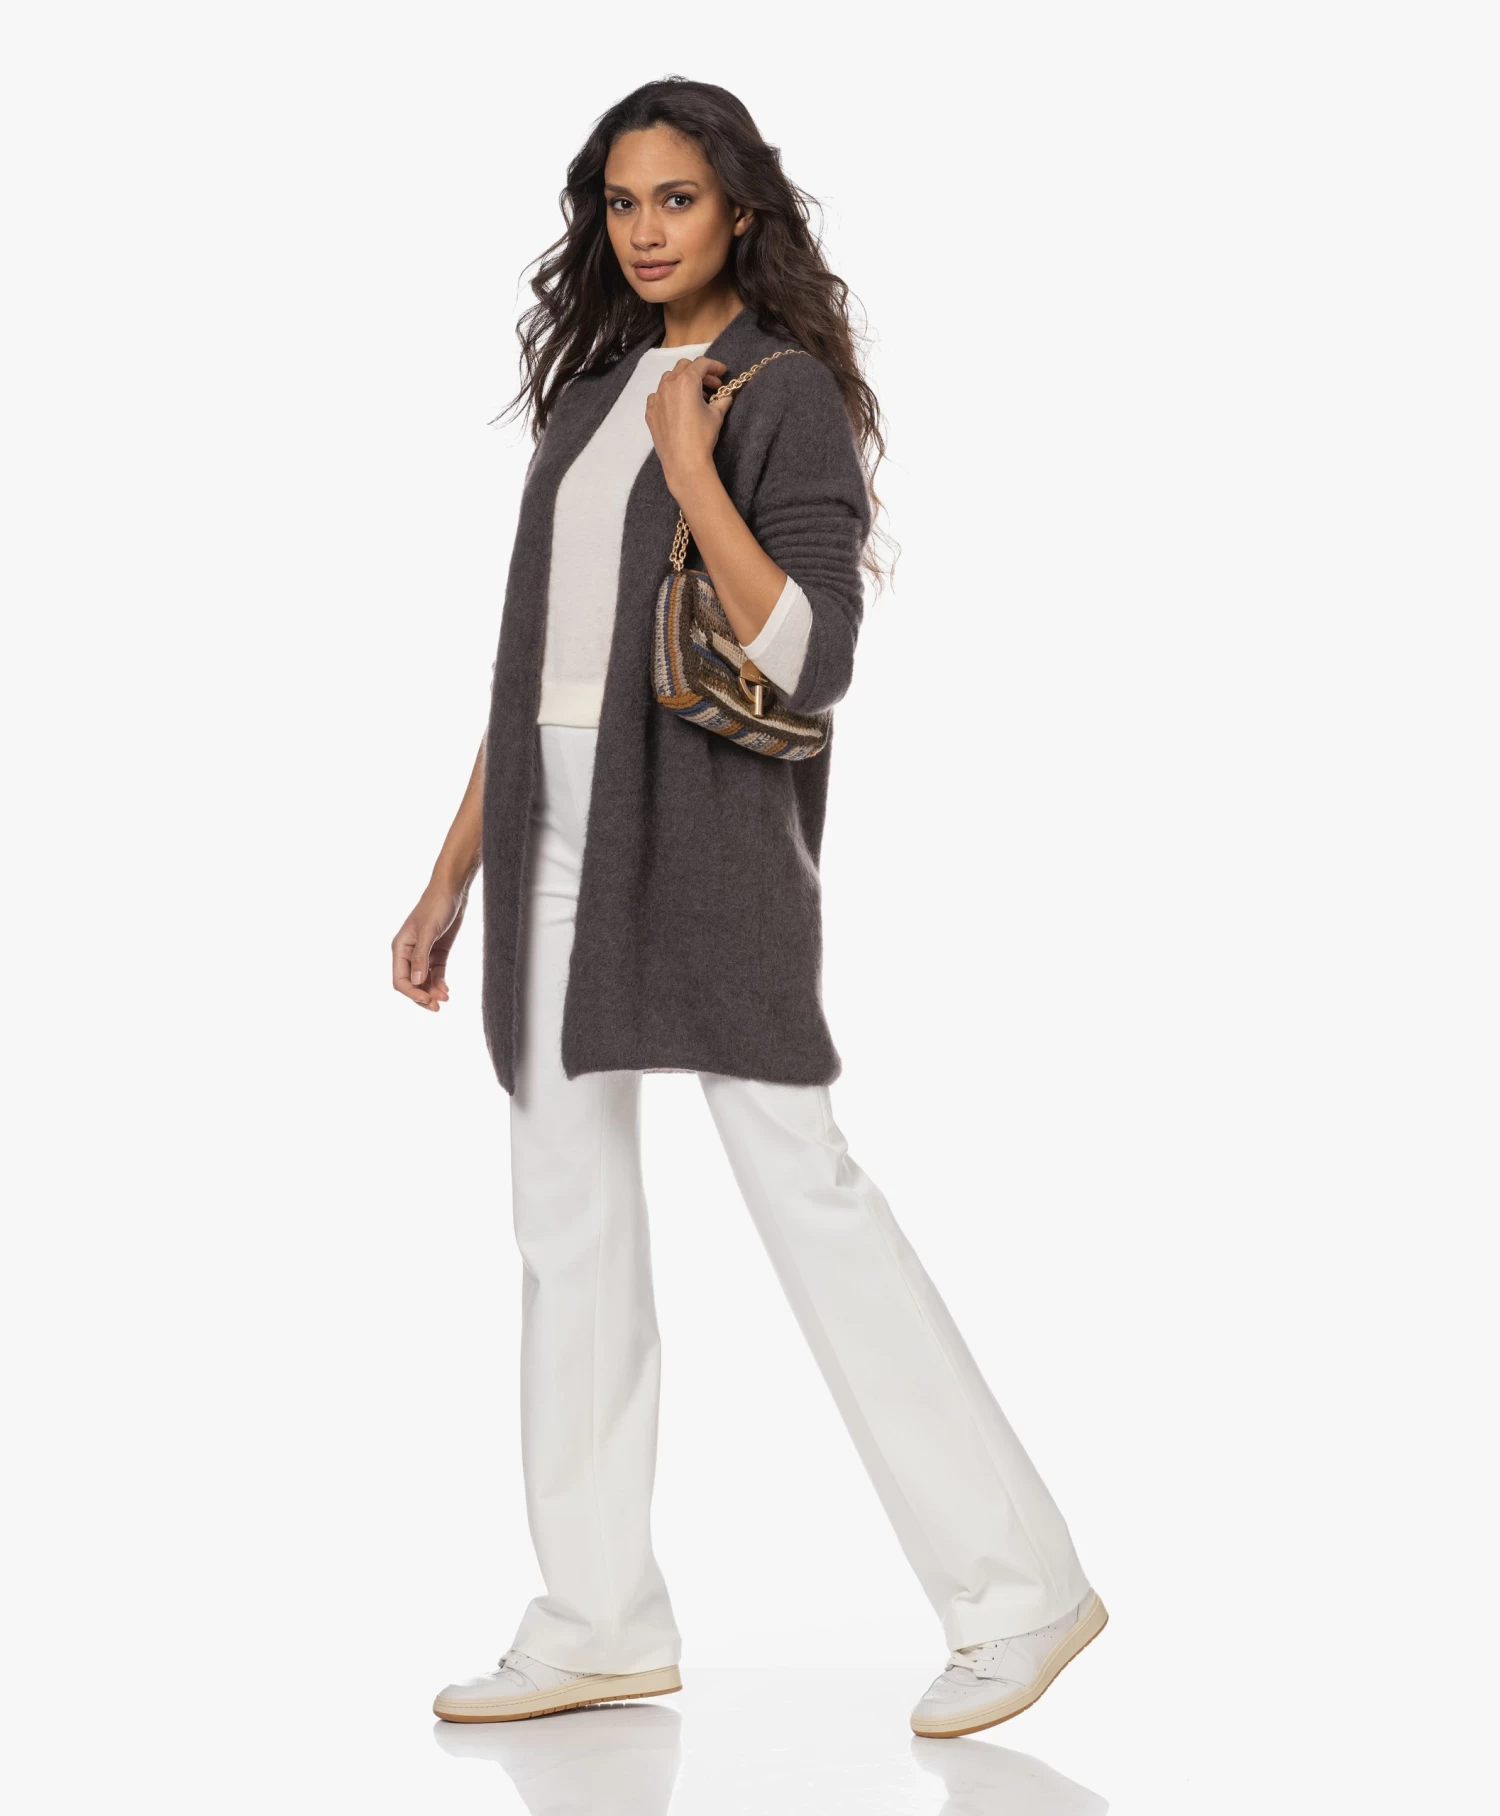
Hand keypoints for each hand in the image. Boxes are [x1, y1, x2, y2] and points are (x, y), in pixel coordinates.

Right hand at [392, 881, 467, 1011]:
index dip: (411, 993)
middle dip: (422, 996)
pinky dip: (440, 983)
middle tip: (438, 1007)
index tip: (427, 1000)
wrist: (452, 891)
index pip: (400, 979)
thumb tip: (416, 982)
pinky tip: (446, 990)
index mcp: (400, 948)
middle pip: (412, 983)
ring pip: (424, 981)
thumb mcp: (429, 931)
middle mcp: (409, 953)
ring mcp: (424, 953)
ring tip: (446, 999)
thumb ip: (422, 957)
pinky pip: (436, 973)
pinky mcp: (438, 952)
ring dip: (433, 991)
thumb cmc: (436, 906)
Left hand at [644, 356, 731, 497]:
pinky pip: (658, 395)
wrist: (684, 462)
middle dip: (699, 372)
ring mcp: (656, 398)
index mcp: (686, 382)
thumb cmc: (702, 437)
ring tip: (695, 396)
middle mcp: (668, 385)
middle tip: (712, 385)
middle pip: (683, 367)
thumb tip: (727, 394)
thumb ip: (723, 399)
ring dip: (683, 381)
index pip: (701, 364)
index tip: (722, 373)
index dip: (714, 365)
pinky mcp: (650, 412)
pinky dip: (668, 395)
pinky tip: (677, 406)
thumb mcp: (717, 415)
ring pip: (668, 379)